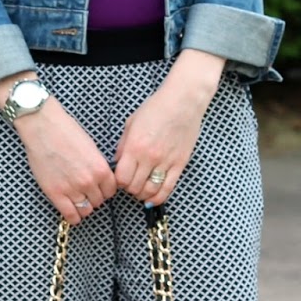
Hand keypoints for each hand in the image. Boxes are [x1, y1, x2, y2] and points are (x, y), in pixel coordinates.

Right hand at [15, 97, 116, 224]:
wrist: (43, 127)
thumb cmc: (66, 132)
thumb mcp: (91, 148)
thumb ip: (97, 167)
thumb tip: (100, 180)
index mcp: (101, 169)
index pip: (111, 191)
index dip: (105, 190)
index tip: (99, 188)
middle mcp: (89, 181)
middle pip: (99, 201)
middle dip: (94, 197)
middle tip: (86, 191)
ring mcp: (72, 189)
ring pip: (86, 210)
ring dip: (84, 206)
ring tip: (77, 199)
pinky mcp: (55, 193)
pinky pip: (70, 215)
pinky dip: (73, 217)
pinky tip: (72, 212)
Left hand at [114, 50, 224, 202]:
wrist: (183, 101)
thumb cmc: (156, 108)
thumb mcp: (131, 123)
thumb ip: (123, 145)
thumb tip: (117, 162)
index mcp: (134, 147)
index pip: (121, 178)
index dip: (118, 182)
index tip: (120, 178)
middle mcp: (149, 157)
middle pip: (134, 187)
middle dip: (129, 189)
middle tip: (130, 184)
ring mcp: (166, 162)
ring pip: (150, 191)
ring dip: (143, 195)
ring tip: (141, 191)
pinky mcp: (180, 164)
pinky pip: (168, 188)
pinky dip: (159, 198)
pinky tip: (153, 199)